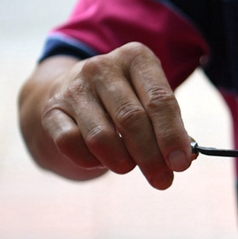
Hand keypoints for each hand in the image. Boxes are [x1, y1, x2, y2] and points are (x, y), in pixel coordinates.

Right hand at [38, 42, 192, 189]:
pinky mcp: (52, 109)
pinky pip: (71, 144)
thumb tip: (186, 158)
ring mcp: (74, 86)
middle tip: (163, 180)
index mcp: (136, 58)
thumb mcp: (150, 101)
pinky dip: (90, 161)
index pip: (159, 99)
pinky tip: (100, 160)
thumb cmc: (125, 101)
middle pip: (132, 119)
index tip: (181, 164)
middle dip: (151, 156)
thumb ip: (170, 127)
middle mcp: (103, 67)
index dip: (172, 135)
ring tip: (128, 166)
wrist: (71, 92)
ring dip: (121, 161)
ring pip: (101, 136)